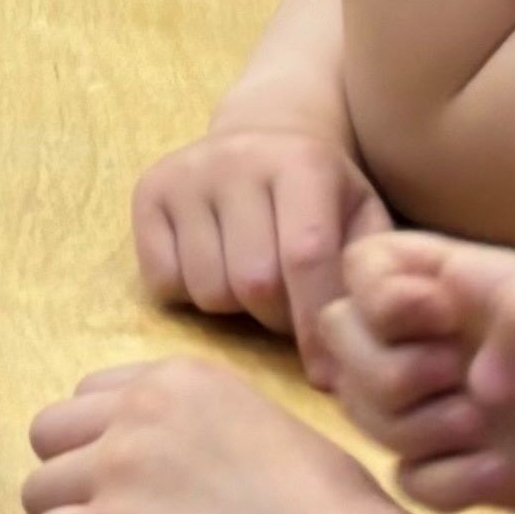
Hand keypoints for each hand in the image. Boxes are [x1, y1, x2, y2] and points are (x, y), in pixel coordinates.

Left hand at [19, 359, 441, 513]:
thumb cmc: (330, 508)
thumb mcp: (262, 423)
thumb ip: (203, 424)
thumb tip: (184, 455)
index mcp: (178, 378)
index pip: (90, 395)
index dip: (101, 441)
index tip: (131, 478)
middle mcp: (138, 410)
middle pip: (49, 434)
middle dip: (71, 475)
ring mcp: (117, 468)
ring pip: (37, 491)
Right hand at [135, 108, 385, 345]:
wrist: (265, 135)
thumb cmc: (324, 196)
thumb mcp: (363, 220)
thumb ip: (366, 276)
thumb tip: (355, 350)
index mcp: (302, 161)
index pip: (305, 256)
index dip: (316, 325)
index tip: (326, 378)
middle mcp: (238, 157)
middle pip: (254, 281)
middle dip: (277, 317)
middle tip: (289, 309)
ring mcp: (186, 172)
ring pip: (207, 288)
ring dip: (234, 307)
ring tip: (252, 281)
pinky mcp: (148, 190)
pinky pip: (161, 280)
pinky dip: (188, 294)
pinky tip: (212, 266)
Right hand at [318, 232, 514, 513]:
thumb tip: (471, 373)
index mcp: (483, 286)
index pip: (372, 264)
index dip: (378, 295)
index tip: (434, 323)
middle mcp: (461, 341)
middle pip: (347, 339)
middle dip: (379, 368)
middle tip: (450, 385)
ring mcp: (470, 411)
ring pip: (368, 411)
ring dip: (404, 426)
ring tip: (480, 435)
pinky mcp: (486, 477)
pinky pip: (413, 479)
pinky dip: (440, 482)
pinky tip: (501, 481)